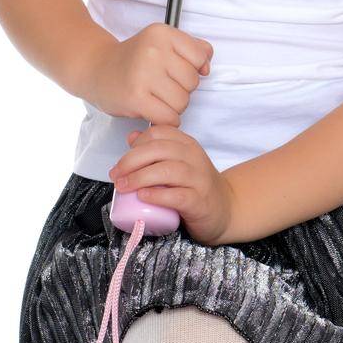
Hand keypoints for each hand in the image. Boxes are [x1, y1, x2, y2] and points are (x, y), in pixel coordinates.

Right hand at [87, 24, 212, 127]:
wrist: (96, 69)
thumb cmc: (134, 59)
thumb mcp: (161, 42)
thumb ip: (191, 48)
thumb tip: (206, 66)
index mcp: (162, 33)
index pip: (200, 56)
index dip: (194, 69)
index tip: (177, 71)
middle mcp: (153, 50)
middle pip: (193, 82)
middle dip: (182, 89)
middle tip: (162, 86)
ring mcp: (143, 74)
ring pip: (182, 102)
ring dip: (173, 106)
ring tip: (156, 98)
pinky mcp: (135, 98)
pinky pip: (168, 117)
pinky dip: (165, 119)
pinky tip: (153, 111)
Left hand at [109, 123, 236, 246]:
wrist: (226, 209)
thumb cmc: (196, 186)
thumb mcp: (178, 162)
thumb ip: (157, 149)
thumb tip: (132, 136)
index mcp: (187, 145)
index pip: (158, 133)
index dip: (136, 143)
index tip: (123, 160)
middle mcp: (194, 157)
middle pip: (159, 149)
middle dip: (131, 161)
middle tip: (116, 176)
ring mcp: (198, 179)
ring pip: (166, 170)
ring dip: (139, 177)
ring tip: (123, 187)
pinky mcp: (199, 201)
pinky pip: (176, 195)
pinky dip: (156, 195)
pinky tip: (143, 197)